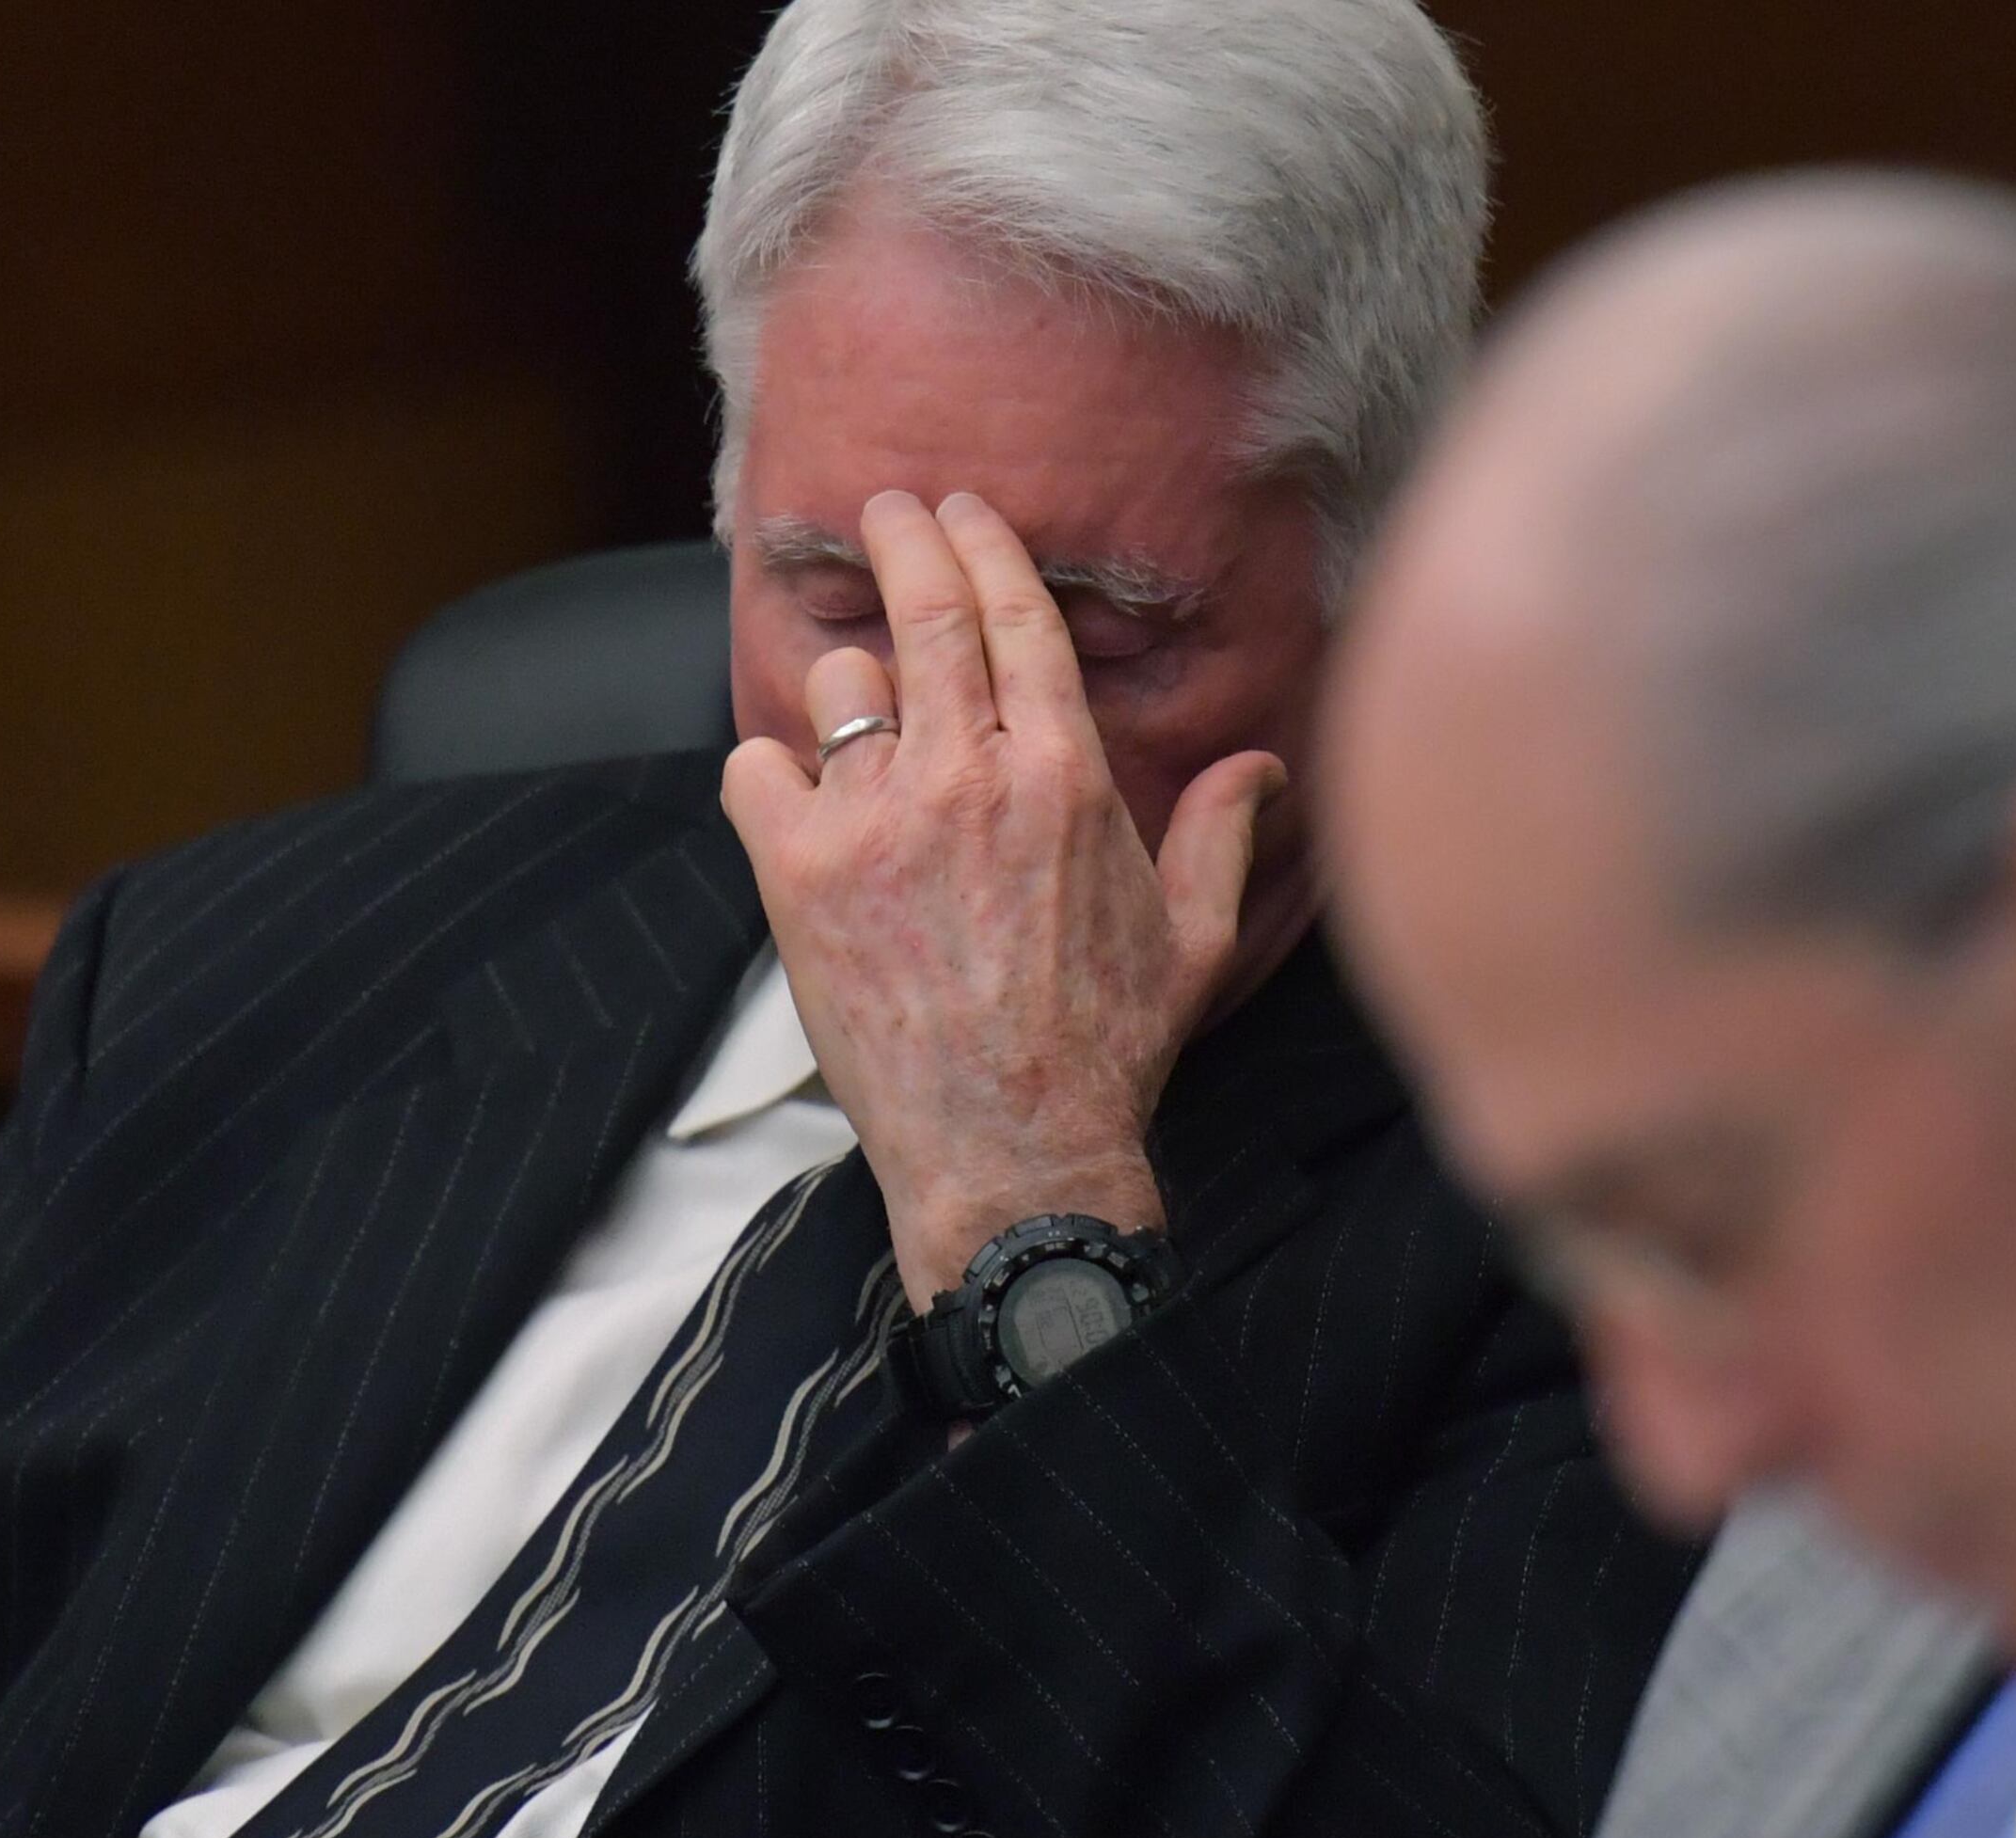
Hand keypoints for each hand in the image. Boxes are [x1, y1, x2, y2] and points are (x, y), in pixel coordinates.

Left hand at [719, 491, 1286, 1300]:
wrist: (1013, 1148)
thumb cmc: (1107, 1050)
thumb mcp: (1195, 939)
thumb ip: (1223, 834)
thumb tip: (1261, 767)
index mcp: (1063, 774)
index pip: (1014, 615)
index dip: (980, 547)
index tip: (957, 511)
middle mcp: (965, 776)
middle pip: (921, 614)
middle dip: (900, 541)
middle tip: (885, 511)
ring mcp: (872, 819)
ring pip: (837, 687)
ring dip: (845, 686)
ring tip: (855, 710)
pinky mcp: (796, 874)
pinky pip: (754, 768)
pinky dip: (768, 770)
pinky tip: (791, 793)